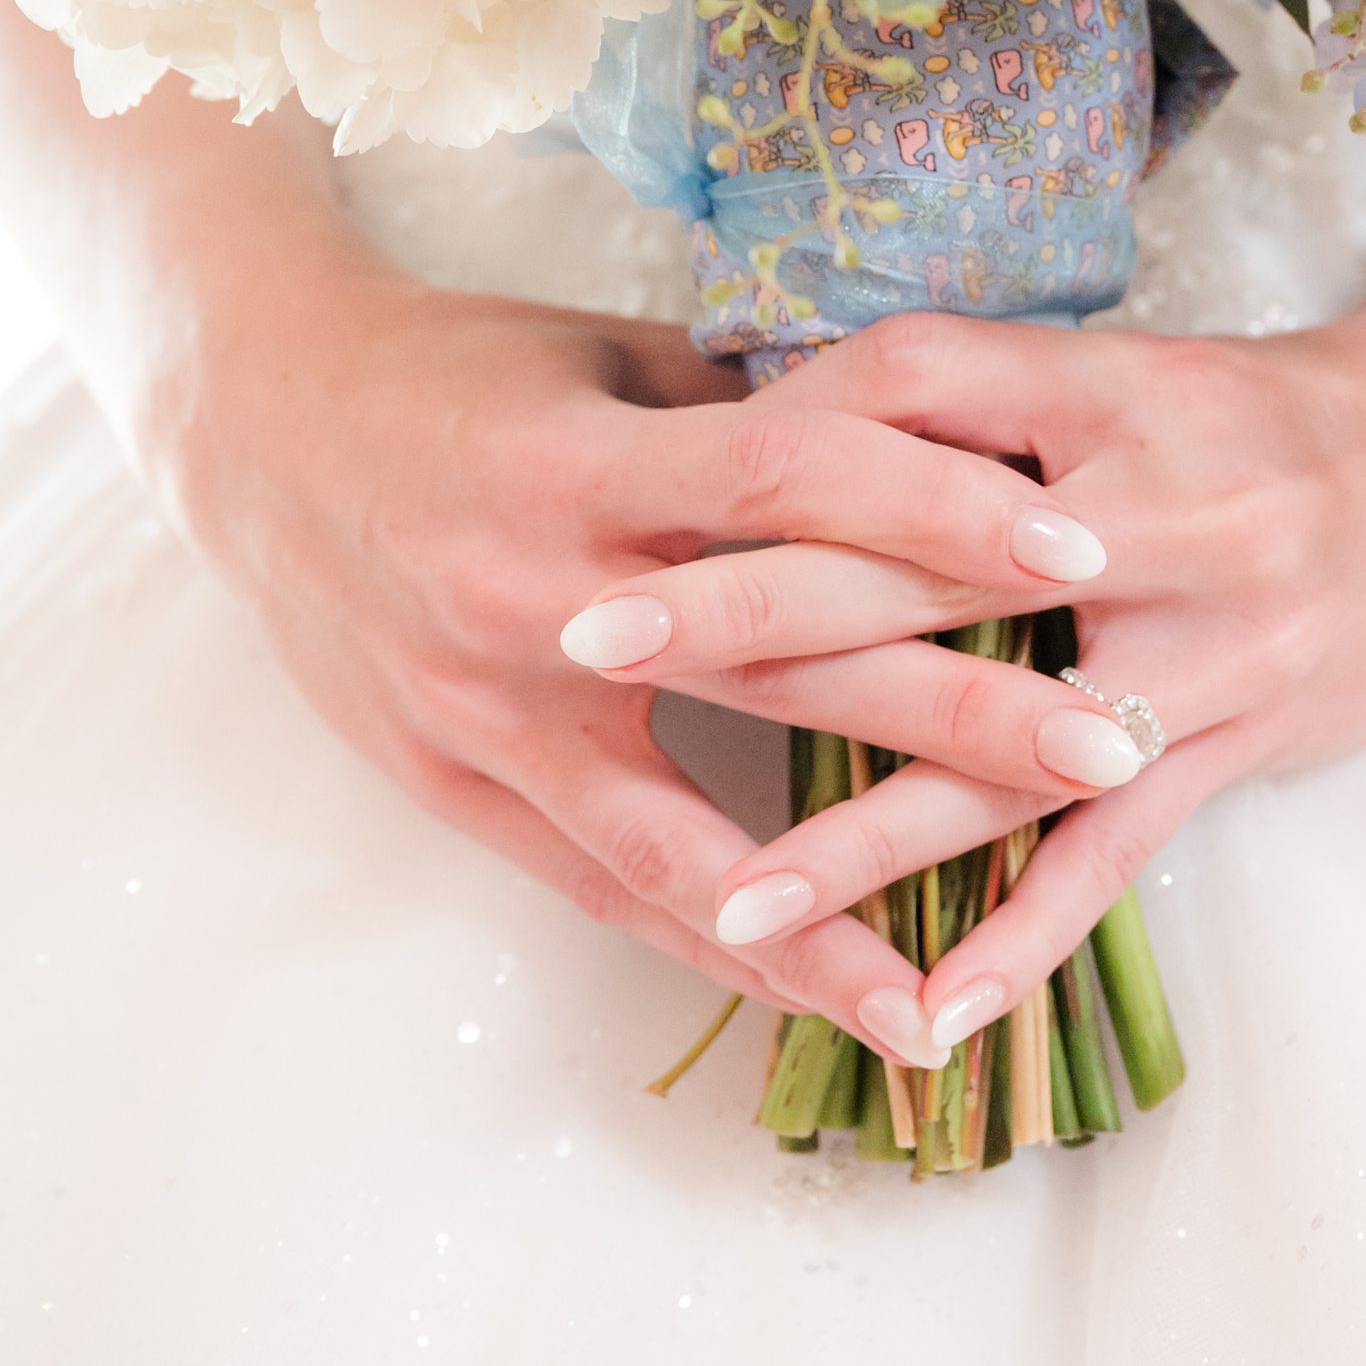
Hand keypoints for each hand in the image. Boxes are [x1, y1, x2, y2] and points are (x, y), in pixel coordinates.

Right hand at [154, 241, 1119, 1059]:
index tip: (1080, 551)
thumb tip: (931, 448)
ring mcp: (489, 710)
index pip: (796, 481)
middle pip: (783, 664)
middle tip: (1114, 752)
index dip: (941, 514)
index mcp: (589, 465)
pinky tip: (819, 1002)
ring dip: (830, 919)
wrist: (251, 424)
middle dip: (958, 718)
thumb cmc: (457, 371)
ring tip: (954, 1001)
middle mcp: (541, 599)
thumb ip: (750, 423)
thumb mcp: (606, 363)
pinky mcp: (454, 784)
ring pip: (687, 841)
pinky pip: (606, 891)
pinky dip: (717, 951)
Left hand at [559, 171, 1365, 1046]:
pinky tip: (928, 1013)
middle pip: (921, 565)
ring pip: (1008, 753)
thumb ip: (960, 399)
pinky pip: (1116, 860)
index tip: (645, 475)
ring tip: (728, 905)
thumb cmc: (1255, 417)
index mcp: (1106, 396)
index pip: (914, 392)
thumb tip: (763, 425)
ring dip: (862, 839)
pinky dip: (1024, 938)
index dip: (780, 435)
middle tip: (585, 641)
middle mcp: (1158, 518)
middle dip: (748, 612)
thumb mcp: (1117, 369)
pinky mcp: (1238, 747)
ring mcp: (1205, 646)